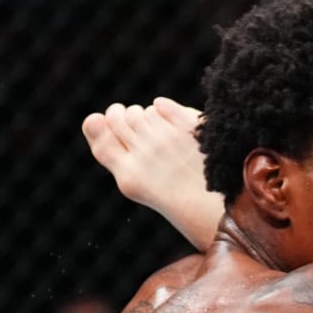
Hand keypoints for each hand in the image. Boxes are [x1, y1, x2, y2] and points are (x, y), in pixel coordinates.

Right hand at [82, 97, 222, 248]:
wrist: (219, 207)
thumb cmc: (174, 196)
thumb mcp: (135, 183)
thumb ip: (109, 151)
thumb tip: (92, 118)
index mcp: (128, 175)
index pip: (98, 130)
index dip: (103, 122)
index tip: (112, 124)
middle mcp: (145, 155)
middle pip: (119, 116)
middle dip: (122, 115)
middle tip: (138, 128)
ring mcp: (168, 141)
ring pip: (141, 112)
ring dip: (145, 116)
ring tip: (156, 132)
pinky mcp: (189, 130)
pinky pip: (161, 105)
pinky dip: (162, 108)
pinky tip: (167, 119)